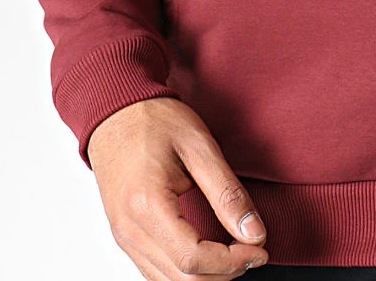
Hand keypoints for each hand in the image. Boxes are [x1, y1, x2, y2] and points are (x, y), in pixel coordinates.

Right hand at [87, 96, 268, 276]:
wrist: (115, 111)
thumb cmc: (156, 121)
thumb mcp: (199, 146)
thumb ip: (227, 193)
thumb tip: (254, 234)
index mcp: (147, 206)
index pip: (193, 260)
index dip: (232, 262)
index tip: (260, 248)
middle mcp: (129, 231)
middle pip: (182, 280)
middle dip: (225, 272)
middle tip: (255, 250)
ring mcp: (123, 237)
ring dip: (207, 276)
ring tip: (237, 251)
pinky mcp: (125, 236)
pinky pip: (156, 271)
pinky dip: (186, 272)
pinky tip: (210, 252)